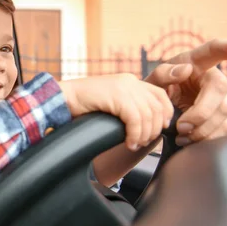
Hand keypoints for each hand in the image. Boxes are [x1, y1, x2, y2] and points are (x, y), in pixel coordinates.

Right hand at [59, 73, 173, 150]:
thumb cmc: (81, 106)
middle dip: (154, 129)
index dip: (165, 114)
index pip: (160, 95)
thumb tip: (145, 125)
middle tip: (142, 142)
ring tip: (133, 144)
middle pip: (158, 107)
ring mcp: (123, 86)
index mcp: (129, 81)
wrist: (61, 99)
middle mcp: (130, 81)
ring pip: (148, 115)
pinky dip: (135, 134)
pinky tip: (128, 142)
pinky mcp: (116, 95)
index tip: (158, 130)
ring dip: (143, 135)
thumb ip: (127, 108)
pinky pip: (135, 119)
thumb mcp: (110, 103)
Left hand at [145, 39, 226, 145]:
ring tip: (182, 136)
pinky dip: (208, 137)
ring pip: (225, 112)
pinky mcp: (226, 116)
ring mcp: (224, 97)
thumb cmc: (157, 92)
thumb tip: (185, 69)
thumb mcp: (152, 82)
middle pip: (220, 90)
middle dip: (201, 113)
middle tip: (180, 127)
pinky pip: (225, 127)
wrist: (159, 113)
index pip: (217, 48)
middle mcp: (214, 77)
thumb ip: (162, 74)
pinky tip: (191, 140)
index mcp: (196, 62)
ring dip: (203, 129)